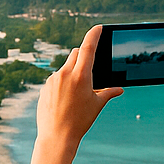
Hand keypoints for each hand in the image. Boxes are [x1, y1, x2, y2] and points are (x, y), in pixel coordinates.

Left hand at [37, 25, 122, 147]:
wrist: (56, 136)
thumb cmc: (79, 121)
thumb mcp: (97, 105)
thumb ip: (108, 92)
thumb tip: (119, 89)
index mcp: (81, 76)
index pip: (88, 47)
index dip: (94, 35)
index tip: (98, 28)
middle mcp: (65, 74)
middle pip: (76, 53)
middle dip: (84, 56)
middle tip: (90, 69)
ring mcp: (53, 79)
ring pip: (65, 66)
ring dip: (72, 70)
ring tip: (77, 91)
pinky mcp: (45, 87)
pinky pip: (56, 77)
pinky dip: (63, 81)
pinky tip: (65, 98)